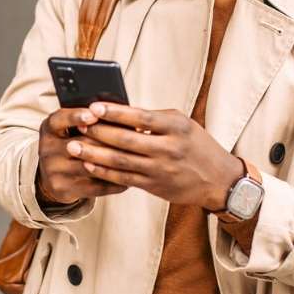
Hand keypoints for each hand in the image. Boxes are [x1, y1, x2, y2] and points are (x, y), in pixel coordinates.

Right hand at [37, 107, 129, 204]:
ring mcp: (54, 171)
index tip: (93, 114)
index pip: (59, 120)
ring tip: (135, 156)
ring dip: (114, 161)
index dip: (76, 116)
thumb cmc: (68, 145)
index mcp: (49, 129)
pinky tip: (129, 177)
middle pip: (80, 143)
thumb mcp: (68, 129)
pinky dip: (114, 182)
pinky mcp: (65, 189)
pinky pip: (95, 186)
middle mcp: (47, 149)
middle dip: (107, 139)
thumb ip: (87, 121)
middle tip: (132, 135)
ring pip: (89, 166)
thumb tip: (120, 113)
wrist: (52, 177)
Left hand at [71, 102, 243, 210]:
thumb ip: (154, 118)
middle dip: (98, 132)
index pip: (140, 117)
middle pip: (125, 140)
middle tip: (77, 125)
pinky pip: (124, 178)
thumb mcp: (182, 124)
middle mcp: (168, 148)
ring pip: (121, 161)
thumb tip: (118, 111)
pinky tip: (89, 163)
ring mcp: (161, 169)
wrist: (219, 180)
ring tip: (74, 146)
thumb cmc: (196, 145)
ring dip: (94, 153)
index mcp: (176, 127)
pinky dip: (104, 171)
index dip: (114, 112)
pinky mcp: (155, 186)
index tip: (93, 106)